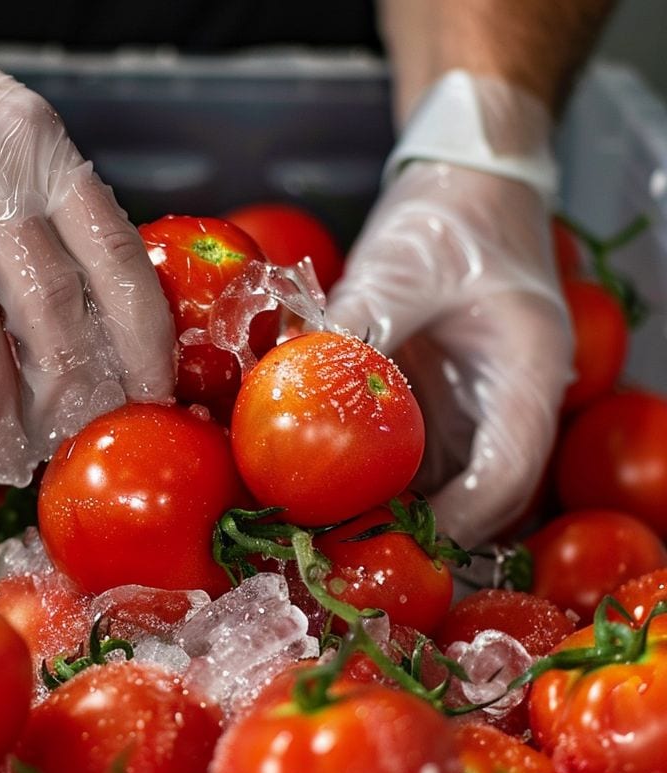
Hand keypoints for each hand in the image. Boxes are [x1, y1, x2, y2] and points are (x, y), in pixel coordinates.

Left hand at [327, 75, 570, 547]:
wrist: (467, 175)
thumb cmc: (452, 212)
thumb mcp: (401, 268)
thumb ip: (356, 330)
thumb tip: (296, 386)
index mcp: (528, 371)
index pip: (509, 472)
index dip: (459, 520)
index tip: (399, 544)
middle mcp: (509, 399)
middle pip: (477, 491)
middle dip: (416, 528)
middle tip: (344, 544)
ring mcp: (476, 401)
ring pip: (443, 479)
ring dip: (393, 506)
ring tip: (326, 525)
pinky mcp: (441, 394)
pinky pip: (412, 449)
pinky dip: (375, 471)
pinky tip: (325, 480)